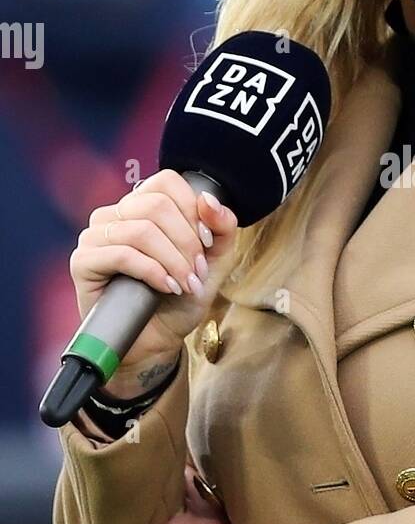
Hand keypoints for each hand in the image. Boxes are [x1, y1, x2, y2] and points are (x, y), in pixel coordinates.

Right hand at [69, 170, 237, 398]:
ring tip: (185, 284)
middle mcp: (116, 215)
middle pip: (156, 206)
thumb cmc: (180, 299)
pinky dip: (153, 272)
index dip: (193, 211)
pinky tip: (166, 288)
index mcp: (143, 206)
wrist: (157, 341)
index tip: (206, 244)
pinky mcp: (83, 261)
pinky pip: (122, 254)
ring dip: (173, 261)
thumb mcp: (214, 262)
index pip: (167, 182)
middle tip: (197, 272)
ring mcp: (96, 236)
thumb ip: (222, 228)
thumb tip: (209, 199)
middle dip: (187, 242)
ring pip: (142, 231)